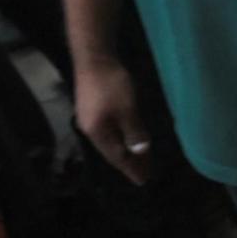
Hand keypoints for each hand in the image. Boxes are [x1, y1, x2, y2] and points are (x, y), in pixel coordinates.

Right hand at [73, 54, 156, 185]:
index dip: (131, 168)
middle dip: (129, 162)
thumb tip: (139, 153)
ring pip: (111, 141)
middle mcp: (91, 130)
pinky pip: (110, 131)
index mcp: (98, 133)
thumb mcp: (127, 110)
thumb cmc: (111, 84)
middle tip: (145, 173)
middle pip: (112, 151)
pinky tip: (128, 138)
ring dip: (126, 150)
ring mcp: (90, 119)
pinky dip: (122, 138)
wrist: (94, 57)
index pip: (117, 157)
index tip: (143, 180)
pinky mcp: (93, 108)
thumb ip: (134, 132)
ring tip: (139, 159)